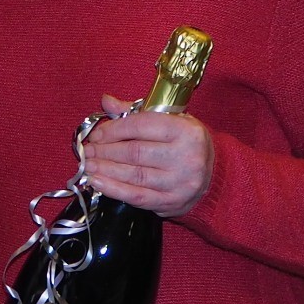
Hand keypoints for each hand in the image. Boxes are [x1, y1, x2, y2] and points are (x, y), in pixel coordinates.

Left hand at [83, 93, 214, 217]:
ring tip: (88, 165)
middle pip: (135, 152)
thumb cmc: (185, 144)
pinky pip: (137, 197)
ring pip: (134, 175)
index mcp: (185, 130)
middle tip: (88, 151)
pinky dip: (114, 189)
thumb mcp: (169, 121)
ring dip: (106, 170)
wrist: (214, 177)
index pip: (141, 126)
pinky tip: (97, 182)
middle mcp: (186, 156)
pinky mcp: (172, 202)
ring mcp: (179, 182)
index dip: (114, 129)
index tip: (97, 134)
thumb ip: (136, 111)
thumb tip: (106, 100)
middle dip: (106, 151)